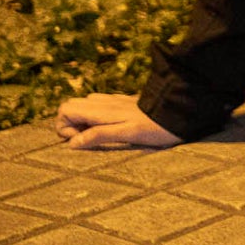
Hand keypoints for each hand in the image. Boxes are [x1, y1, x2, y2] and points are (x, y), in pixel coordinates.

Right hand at [54, 94, 179, 149]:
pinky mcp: (124, 103)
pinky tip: (112, 128)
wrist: (180, 112)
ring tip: (99, 136)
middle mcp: (105, 102)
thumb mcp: (127, 135)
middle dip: (71, 123)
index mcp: (102, 109)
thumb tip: (72, 143)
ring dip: (84, 121)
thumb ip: (99, 136)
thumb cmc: (155, 127)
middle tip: (87, 139)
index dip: (64, 126)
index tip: (80, 140)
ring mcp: (114, 101)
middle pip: (72, 106)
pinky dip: (98, 118)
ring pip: (86, 106)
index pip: (65, 109)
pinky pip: (101, 106)